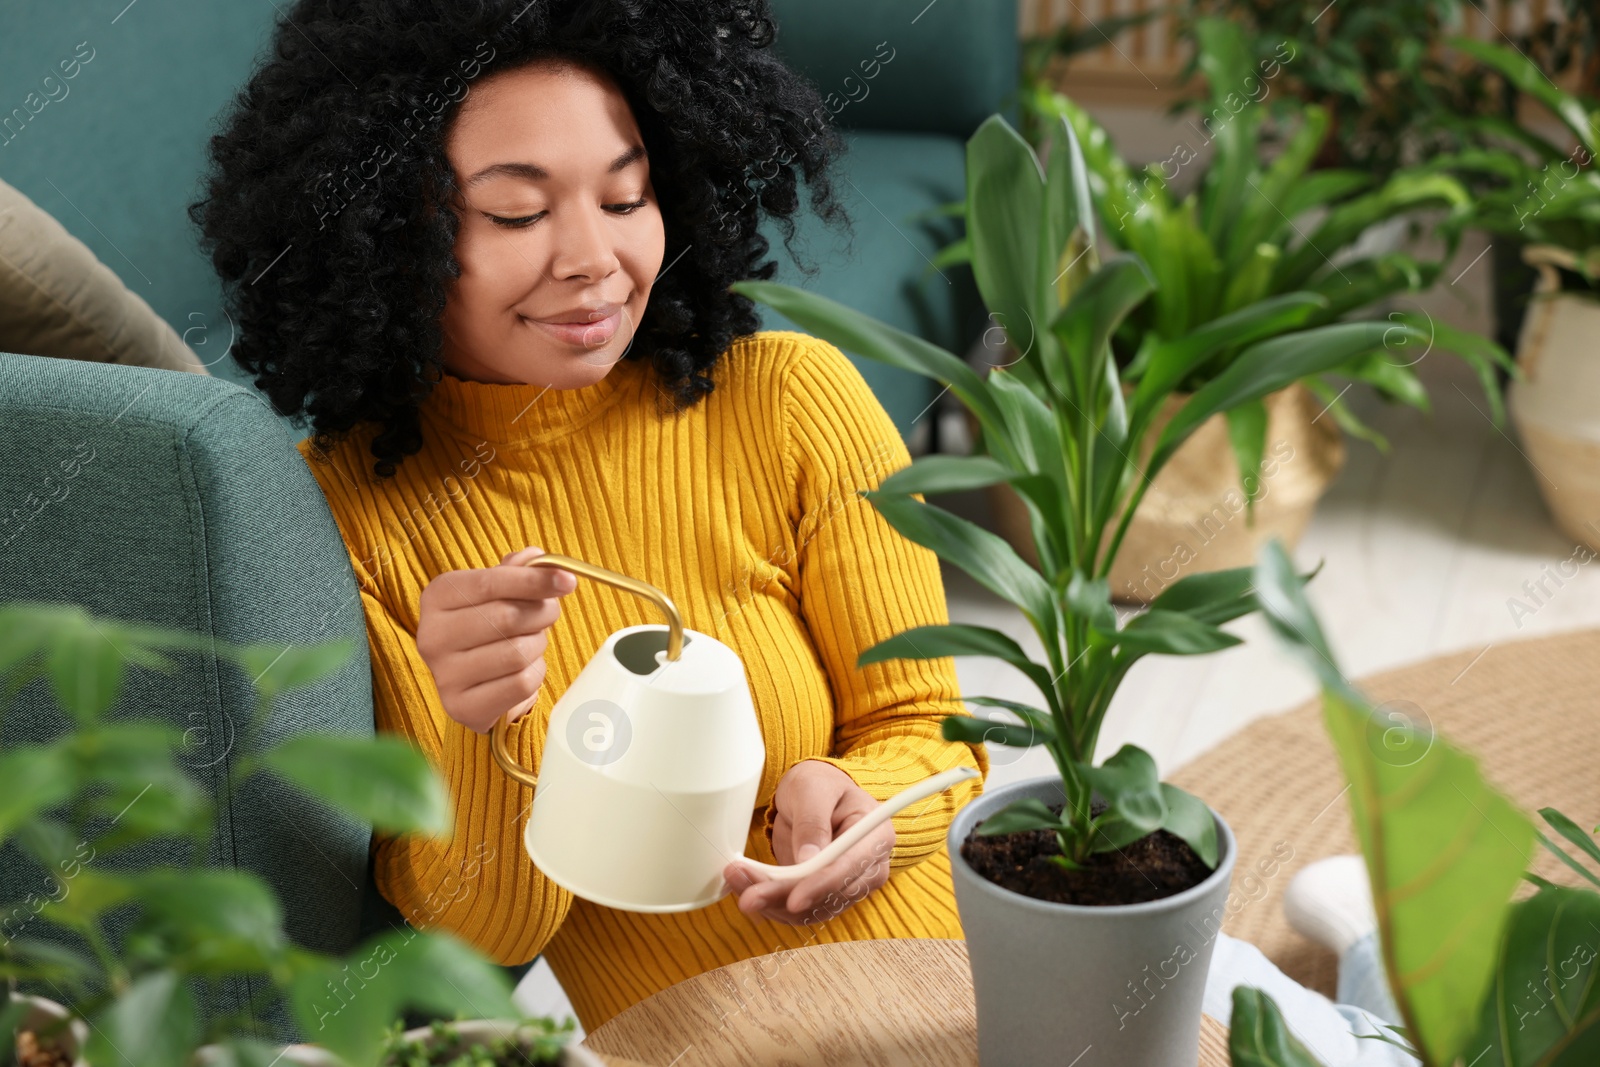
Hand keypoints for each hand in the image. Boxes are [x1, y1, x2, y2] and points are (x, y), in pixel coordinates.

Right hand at [416, 545, 577, 733]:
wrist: (474, 683)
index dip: (534, 580)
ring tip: (530, 642)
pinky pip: (521, 683)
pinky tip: (523, 668)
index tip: (567, 580)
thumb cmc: (488, 628)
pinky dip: (534, 673)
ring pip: (517, 652)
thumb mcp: (496, 592)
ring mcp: (444, 675)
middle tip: (548, 613)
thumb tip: (537, 557)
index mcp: (437, 597)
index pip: (490, 582)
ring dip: (537, 645)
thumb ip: (516, 570)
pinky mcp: (461, 707)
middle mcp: (432, 635)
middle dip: (541, 613)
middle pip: (506, 616)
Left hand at [722, 760, 894, 925]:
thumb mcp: (813, 789)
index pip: (850, 869)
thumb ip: (812, 821)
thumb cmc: (820, 784)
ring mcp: (846, 885)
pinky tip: (747, 887)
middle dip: (783, 896)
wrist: (813, 795)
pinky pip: (798, 910)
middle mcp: (868, 868)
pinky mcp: (823, 895)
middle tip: (745, 892)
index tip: (793, 899)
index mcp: (876, 836)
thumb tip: (809, 859)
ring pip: (810, 909)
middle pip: (828, 896)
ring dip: (771, 902)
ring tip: (737, 880)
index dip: (821, 886)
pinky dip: (771, 903)